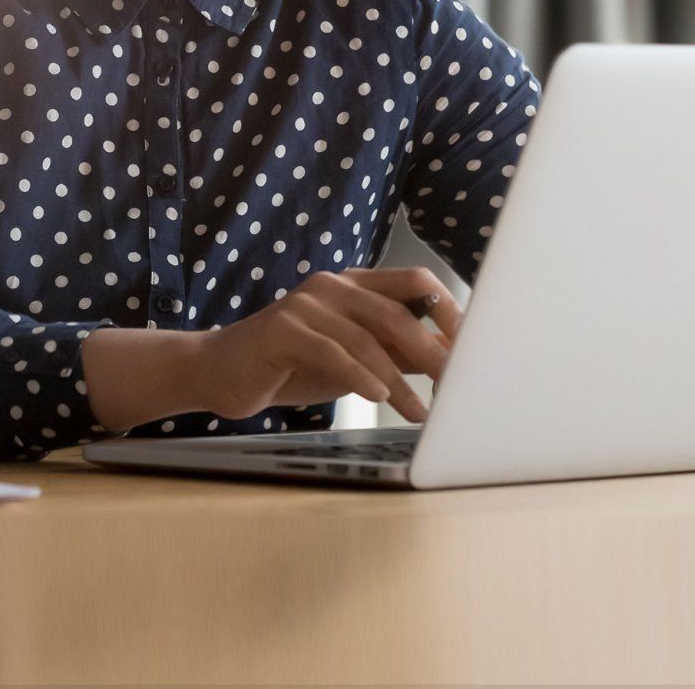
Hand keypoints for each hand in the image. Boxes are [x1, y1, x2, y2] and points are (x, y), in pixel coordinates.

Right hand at [194, 267, 464, 423]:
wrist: (221, 371)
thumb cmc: (291, 364)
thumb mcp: (352, 357)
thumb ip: (394, 351)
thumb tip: (447, 358)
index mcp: (355, 284)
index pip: (416, 282)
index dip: (448, 311)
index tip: (473, 348)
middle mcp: (334, 285)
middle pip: (398, 312)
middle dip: (432, 352)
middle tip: (456, 387)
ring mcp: (306, 304)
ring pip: (368, 339)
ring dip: (399, 382)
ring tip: (418, 413)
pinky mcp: (282, 329)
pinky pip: (333, 351)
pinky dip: (361, 376)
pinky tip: (378, 397)